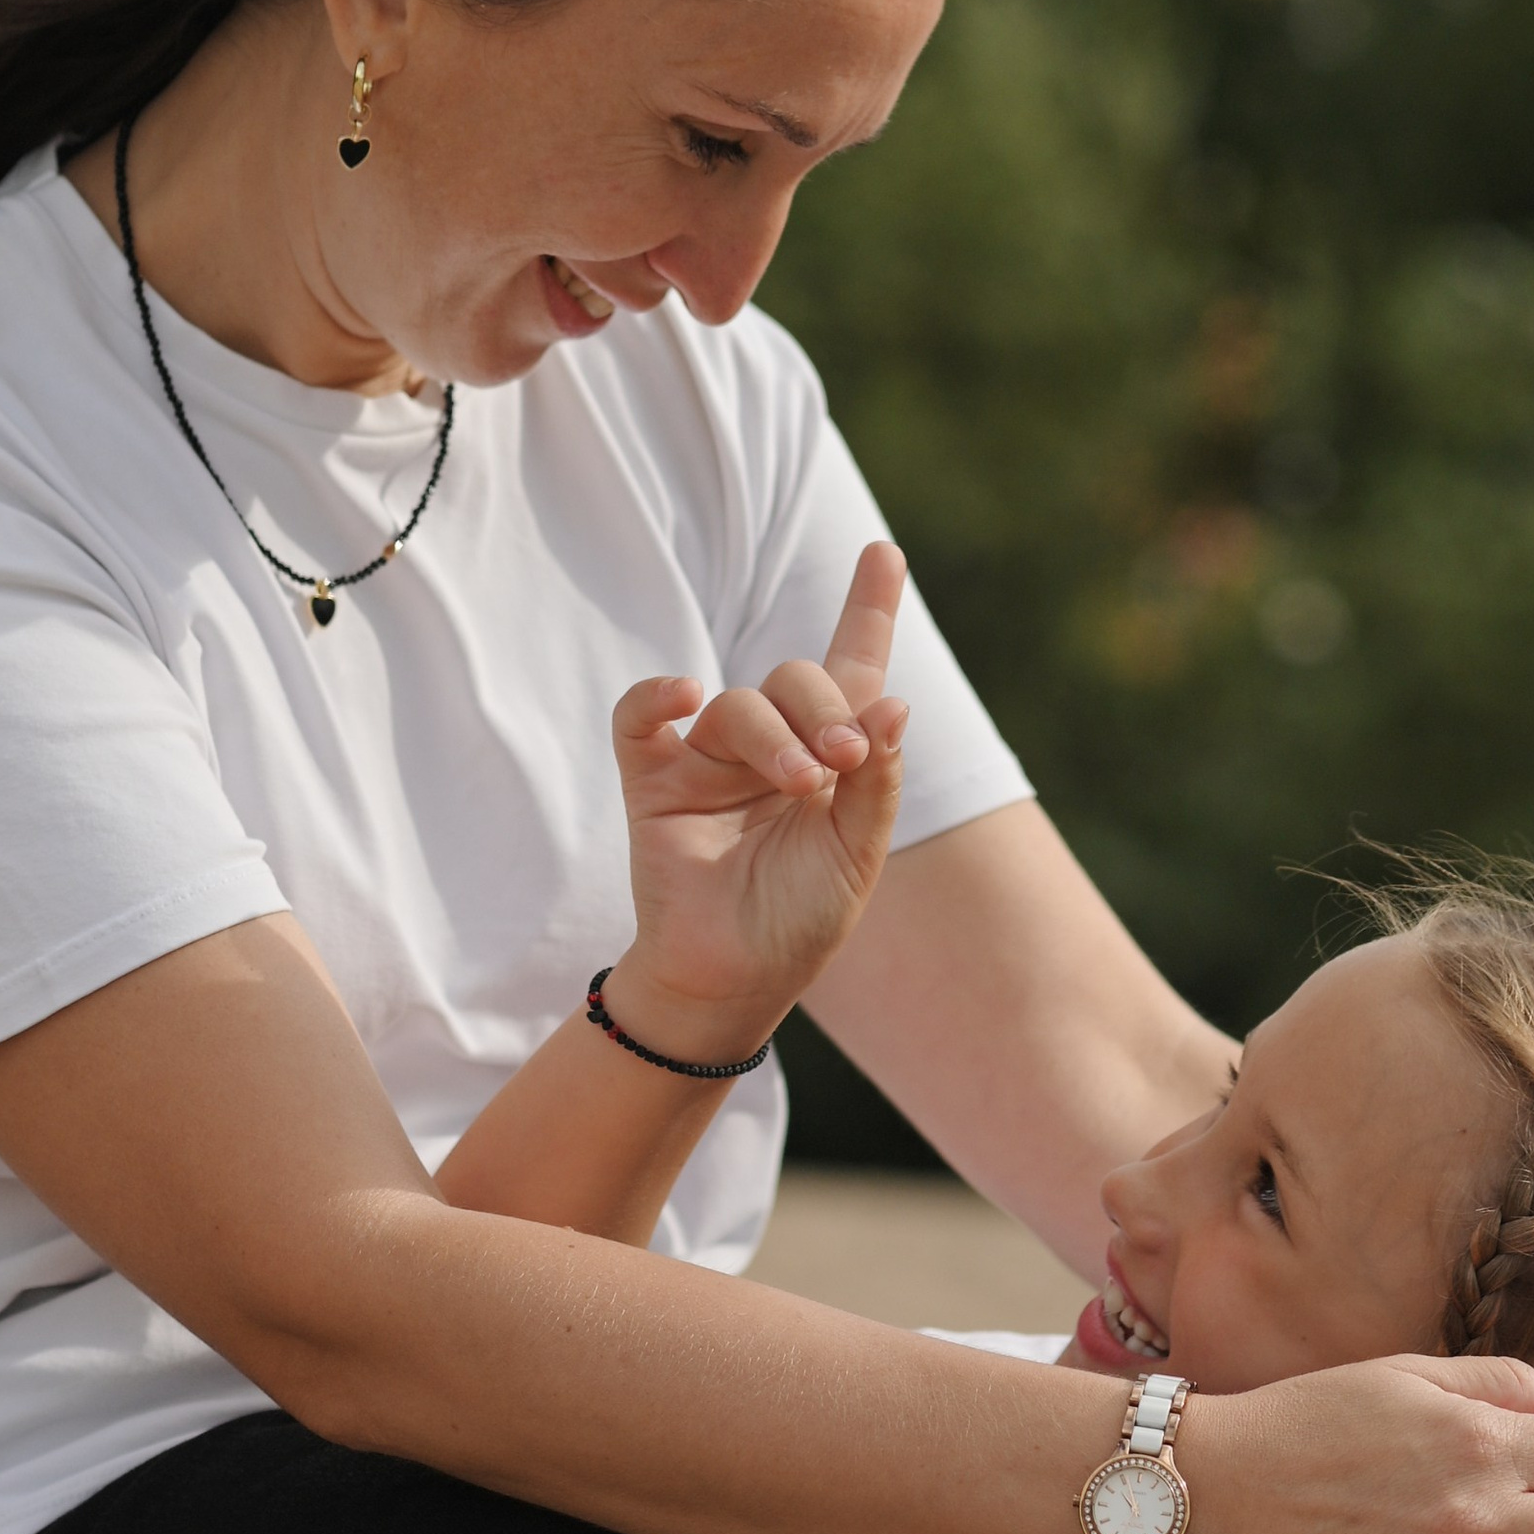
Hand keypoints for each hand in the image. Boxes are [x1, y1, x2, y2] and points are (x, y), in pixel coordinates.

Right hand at [605, 544, 908, 1052]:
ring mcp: (708, 760)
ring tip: (801, 783)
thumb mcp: (858, 852)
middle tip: (844, 760)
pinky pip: (641, 718)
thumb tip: (892, 701)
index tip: (884, 553)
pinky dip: (657, 696)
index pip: (851, 669)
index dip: (867, 609)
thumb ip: (878, 779)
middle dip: (827, 709)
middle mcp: (769, 747)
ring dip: (776, 734)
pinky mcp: (654, 782)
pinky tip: (684, 694)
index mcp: (828, 756)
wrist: (735, 981)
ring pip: (738, 704)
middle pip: (796, 679)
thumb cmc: (798, 919)